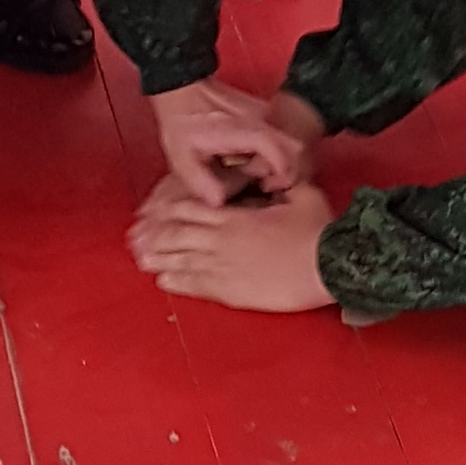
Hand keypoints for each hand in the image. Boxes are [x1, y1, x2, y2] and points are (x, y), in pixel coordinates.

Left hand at [129, 176, 336, 313]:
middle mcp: (221, 239)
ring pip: (179, 259)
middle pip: (176, 233)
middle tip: (137, 236)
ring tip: (141, 257)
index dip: (168, 208)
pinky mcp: (230, 291)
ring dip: (158, 257)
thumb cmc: (317, 231)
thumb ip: (283, 184)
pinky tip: (162, 280)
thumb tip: (277, 173)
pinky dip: (175, 281)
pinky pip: (194, 285)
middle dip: (155, 234)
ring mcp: (222, 266)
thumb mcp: (301, 195)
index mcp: (234, 216)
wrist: (327, 267)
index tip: (153, 209)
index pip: (190, 207)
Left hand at [148, 77, 320, 203]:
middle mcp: (256, 118)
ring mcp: (262, 112)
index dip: (280, 171)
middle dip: (284, 169)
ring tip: (254, 173)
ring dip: (279, 161)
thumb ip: (201, 182)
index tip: (267, 186)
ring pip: (288, 141)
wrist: (181, 89)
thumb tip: (220, 203)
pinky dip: (273, 152)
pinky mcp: (262, 112)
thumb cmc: (181, 123)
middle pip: (291, 147)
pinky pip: (279, 135)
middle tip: (261, 183)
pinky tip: (252, 160)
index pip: (275, 148)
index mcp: (237, 129)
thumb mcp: (181, 158)